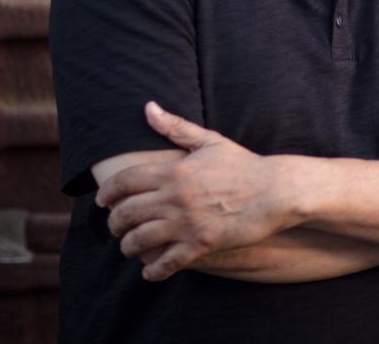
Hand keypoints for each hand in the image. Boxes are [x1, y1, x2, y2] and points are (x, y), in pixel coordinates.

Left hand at [96, 102, 286, 281]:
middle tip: (115, 225)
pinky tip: (150, 271)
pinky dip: (152, 271)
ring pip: (138, 240)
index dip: (106, 193)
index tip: (102, 201)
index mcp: (174, 171)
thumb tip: (148, 107)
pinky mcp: (200, 244)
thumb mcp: (210, 142)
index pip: (124, 182)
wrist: (276, 190)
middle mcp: (175, 198)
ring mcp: (187, 223)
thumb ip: (176, 126)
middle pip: (125, 213)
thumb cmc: (244, 165)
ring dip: (127, 246)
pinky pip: (165, 263)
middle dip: (113, 222)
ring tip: (129, 246)